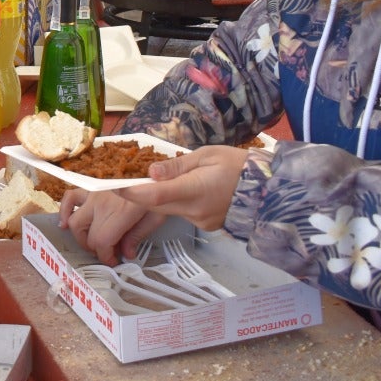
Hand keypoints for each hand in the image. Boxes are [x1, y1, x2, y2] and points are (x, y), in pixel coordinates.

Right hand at [59, 188, 162, 264]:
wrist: (153, 172)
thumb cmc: (157, 192)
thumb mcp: (156, 216)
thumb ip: (138, 236)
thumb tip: (126, 254)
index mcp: (121, 213)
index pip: (102, 241)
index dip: (106, 257)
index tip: (114, 261)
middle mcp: (102, 204)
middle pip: (88, 235)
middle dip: (95, 250)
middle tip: (106, 252)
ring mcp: (94, 194)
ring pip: (74, 221)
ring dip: (80, 236)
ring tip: (90, 241)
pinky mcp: (91, 188)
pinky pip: (69, 197)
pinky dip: (64, 211)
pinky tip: (65, 223)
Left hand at [115, 145, 247, 230]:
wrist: (268, 189)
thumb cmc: (239, 165)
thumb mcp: (207, 155)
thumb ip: (177, 166)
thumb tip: (151, 172)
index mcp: (196, 190)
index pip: (155, 196)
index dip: (130, 192)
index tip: (112, 185)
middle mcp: (196, 211)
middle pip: (154, 205)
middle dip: (136, 194)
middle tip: (120, 180)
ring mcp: (200, 221)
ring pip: (166, 211)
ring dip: (155, 198)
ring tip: (152, 179)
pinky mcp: (204, 225)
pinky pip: (179, 213)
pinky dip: (172, 202)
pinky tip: (178, 189)